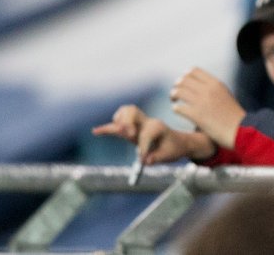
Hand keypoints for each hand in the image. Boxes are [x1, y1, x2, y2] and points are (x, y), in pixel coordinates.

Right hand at [92, 104, 213, 163]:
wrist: (178, 142)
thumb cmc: (173, 149)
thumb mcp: (169, 156)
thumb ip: (156, 158)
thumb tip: (144, 161)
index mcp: (158, 127)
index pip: (146, 133)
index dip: (143, 147)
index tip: (143, 159)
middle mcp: (147, 122)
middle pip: (132, 112)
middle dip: (127, 122)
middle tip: (129, 135)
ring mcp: (138, 124)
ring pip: (124, 112)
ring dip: (119, 121)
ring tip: (120, 132)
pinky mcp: (131, 129)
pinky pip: (118, 123)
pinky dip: (107, 127)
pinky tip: (95, 131)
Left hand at [169, 67, 244, 148]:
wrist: (239, 130)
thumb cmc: (234, 115)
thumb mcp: (226, 94)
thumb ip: (213, 88)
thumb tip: (200, 85)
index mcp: (215, 83)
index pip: (194, 71)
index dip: (186, 76)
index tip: (184, 83)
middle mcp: (207, 90)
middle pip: (183, 80)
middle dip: (177, 85)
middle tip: (177, 93)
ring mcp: (201, 102)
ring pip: (178, 92)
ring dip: (174, 96)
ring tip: (175, 101)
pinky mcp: (196, 115)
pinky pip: (178, 108)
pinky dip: (176, 108)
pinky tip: (178, 111)